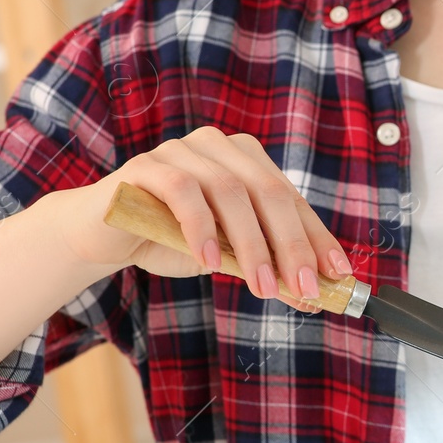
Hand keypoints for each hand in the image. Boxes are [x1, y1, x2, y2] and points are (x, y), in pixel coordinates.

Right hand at [57, 125, 352, 312]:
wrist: (104, 235)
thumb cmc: (172, 242)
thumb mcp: (228, 257)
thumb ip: (265, 267)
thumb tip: (313, 296)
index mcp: (248, 161)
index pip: (292, 200)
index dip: (317, 238)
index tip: (339, 274)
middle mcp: (220, 147)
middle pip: (269, 192)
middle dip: (292, 245)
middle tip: (304, 287)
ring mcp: (181, 150)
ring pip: (231, 192)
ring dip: (252, 245)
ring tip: (262, 286)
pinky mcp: (145, 165)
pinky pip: (182, 191)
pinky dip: (202, 228)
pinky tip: (211, 262)